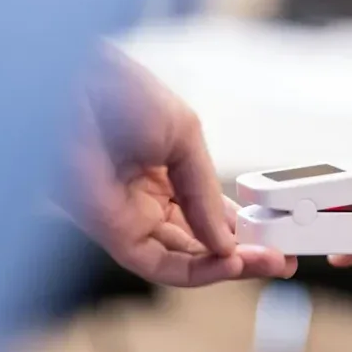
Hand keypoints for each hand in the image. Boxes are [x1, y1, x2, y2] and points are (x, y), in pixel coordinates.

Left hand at [60, 46, 296, 285]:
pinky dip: (198, 269)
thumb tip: (228, 238)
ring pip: (183, 260)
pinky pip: (159, 264)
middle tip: (279, 260)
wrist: (73, 82)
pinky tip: (229, 260)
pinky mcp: (110, 232)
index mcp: (163, 170)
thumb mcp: (185, 134)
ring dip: (227, 267)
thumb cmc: (117, 91)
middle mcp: (145, 199)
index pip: (208, 214)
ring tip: (265, 262)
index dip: (243, 230)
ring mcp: (127, 217)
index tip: (276, 238)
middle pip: (199, 243)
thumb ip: (206, 191)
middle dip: (242, 255)